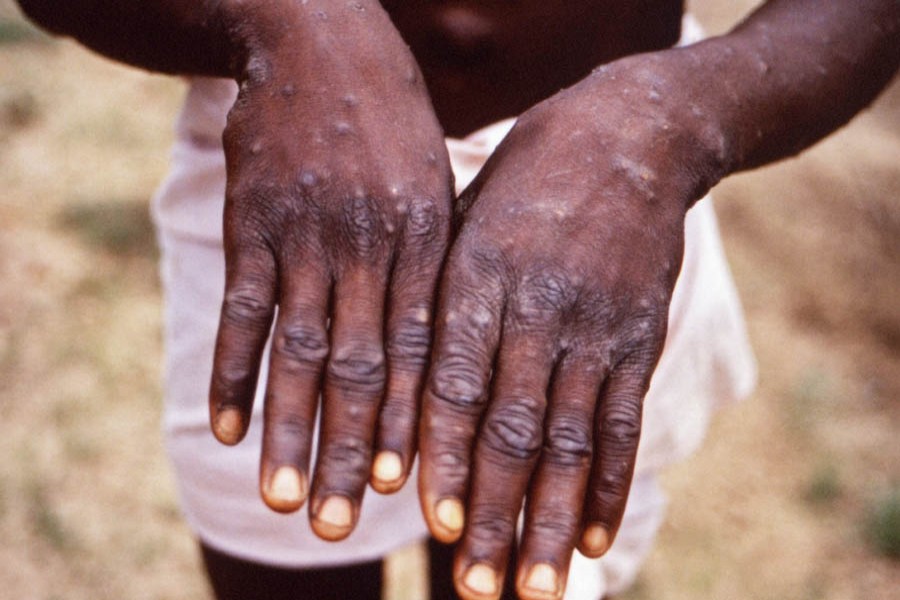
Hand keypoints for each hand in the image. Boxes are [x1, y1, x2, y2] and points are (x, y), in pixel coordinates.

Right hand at [207, 1, 452, 540]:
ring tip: (285, 498)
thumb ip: (438, 265)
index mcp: (426, 241)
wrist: (323, 43)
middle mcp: (369, 246)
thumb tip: (445, 352)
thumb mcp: (437, 185)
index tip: (410, 490)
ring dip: (290, 430)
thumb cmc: (393, 125)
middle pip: (361, 368)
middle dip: (353, 449)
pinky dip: (231, 371)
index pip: (423, 351)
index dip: (415, 423)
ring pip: (298, 351)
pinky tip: (224, 428)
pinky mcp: (253, 224)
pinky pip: (241, 310)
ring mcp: (306, 235)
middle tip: (345, 524)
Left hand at [418, 54, 724, 598]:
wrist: (630, 136)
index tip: (429, 521)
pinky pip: (623, 421)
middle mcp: (538, 307)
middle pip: (512, 427)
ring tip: (533, 588)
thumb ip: (438, 297)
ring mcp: (596, 325)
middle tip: (475, 588)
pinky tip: (592, 539)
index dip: (442, 454)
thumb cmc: (525, 181)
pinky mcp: (640, 337)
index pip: (454, 380)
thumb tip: (397, 386)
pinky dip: (609, 485)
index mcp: (478, 275)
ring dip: (549, 520)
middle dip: (492, 513)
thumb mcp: (467, 217)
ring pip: (570, 439)